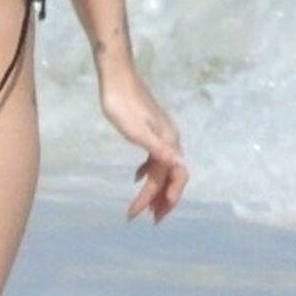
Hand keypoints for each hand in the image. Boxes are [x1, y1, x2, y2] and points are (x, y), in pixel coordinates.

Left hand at [98, 66, 188, 224]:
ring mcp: (161, 134)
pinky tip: (136, 177)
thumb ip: (156, 147)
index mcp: (168, 141)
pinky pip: (155, 157)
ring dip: (156, 189)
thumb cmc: (121, 102)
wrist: (116, 75)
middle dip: (162, 200)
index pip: (170, 177)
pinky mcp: (151, 129)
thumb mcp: (135, 128)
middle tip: (151, 220)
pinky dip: (148, 172)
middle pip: (170, 176)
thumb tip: (178, 163)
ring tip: (145, 206)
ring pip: (163, 168)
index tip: (148, 217)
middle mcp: (170, 139)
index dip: (161, 199)